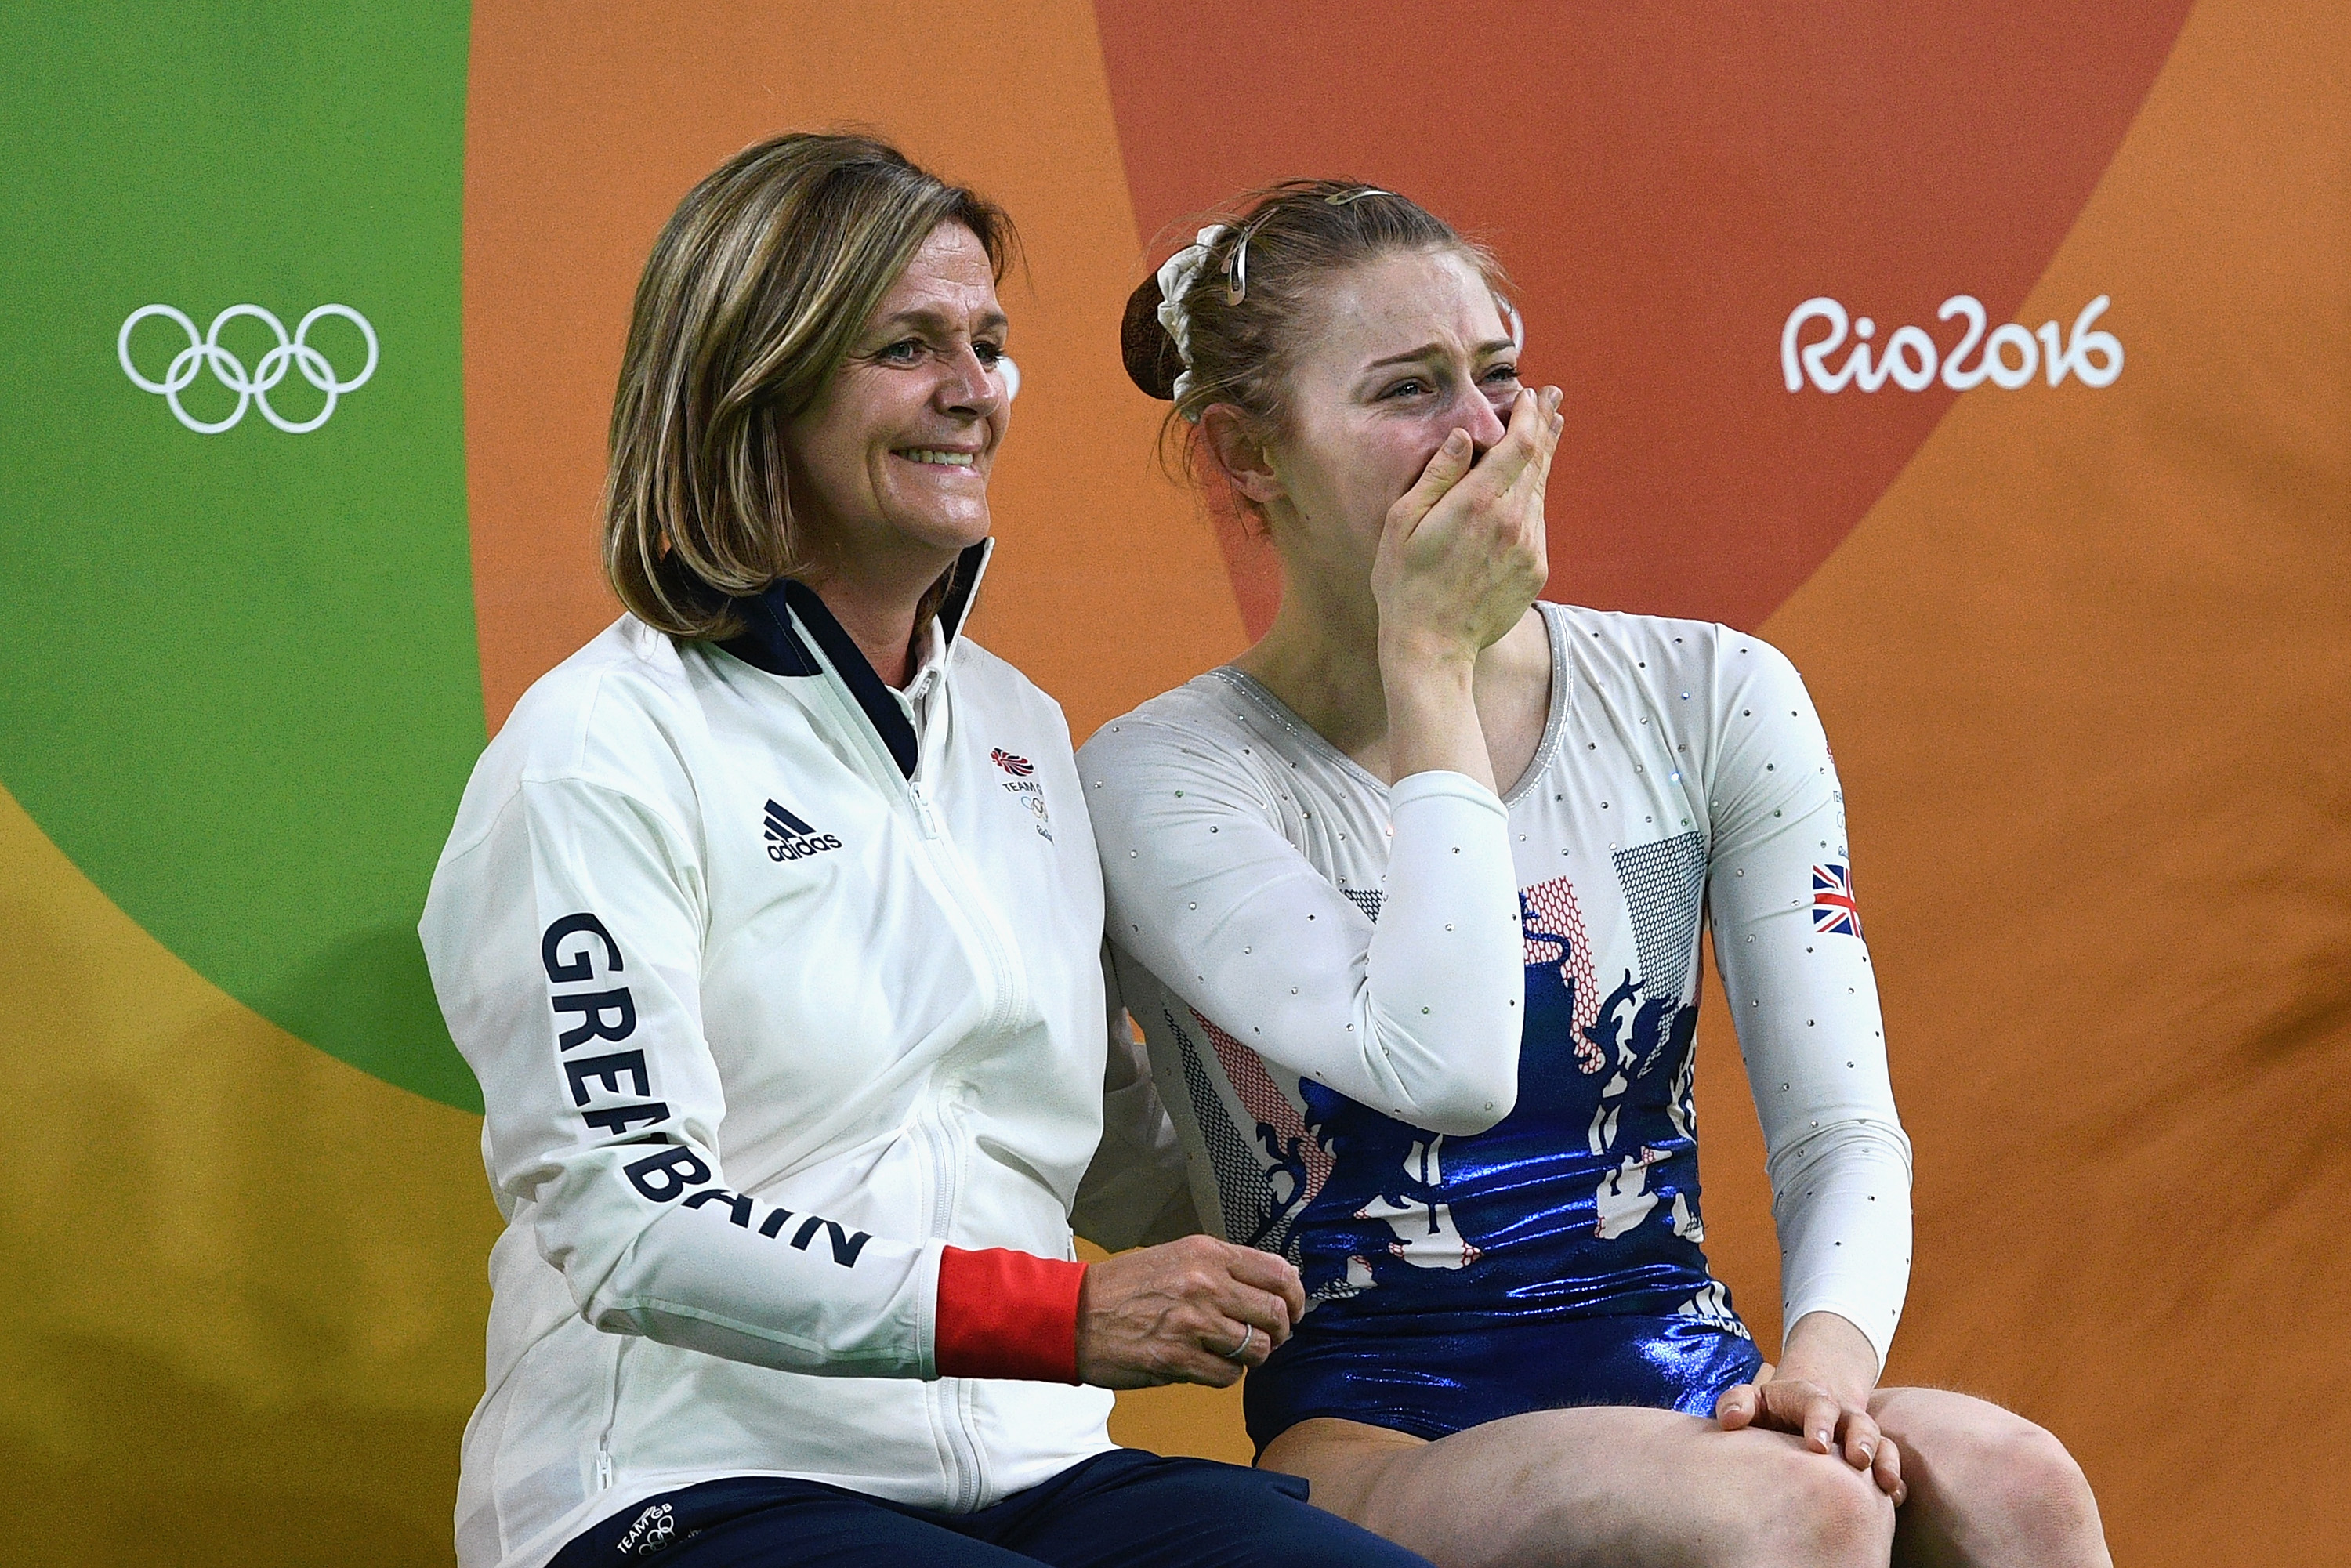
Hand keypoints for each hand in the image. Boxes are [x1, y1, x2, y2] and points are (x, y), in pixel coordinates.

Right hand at [1074, 1235, 1305, 1389]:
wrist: (1074, 1315)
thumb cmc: (1124, 1287)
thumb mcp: (1176, 1256)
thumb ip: (1221, 1268)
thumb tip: (1269, 1288)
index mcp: (1207, 1254)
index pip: (1277, 1272)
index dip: (1295, 1295)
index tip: (1294, 1309)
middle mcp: (1206, 1284)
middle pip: (1276, 1313)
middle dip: (1280, 1331)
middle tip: (1268, 1337)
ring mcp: (1193, 1323)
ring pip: (1257, 1348)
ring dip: (1251, 1356)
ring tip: (1231, 1352)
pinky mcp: (1179, 1360)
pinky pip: (1228, 1376)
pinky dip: (1225, 1375)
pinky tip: (1206, 1365)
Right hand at [1371, 384, 1560, 669]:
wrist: (1432, 647)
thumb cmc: (1405, 583)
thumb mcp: (1403, 523)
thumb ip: (1437, 476)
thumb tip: (1463, 436)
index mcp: (1479, 503)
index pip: (1519, 445)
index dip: (1529, 415)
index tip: (1531, 394)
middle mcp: (1513, 521)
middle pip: (1539, 462)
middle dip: (1545, 425)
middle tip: (1553, 396)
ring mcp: (1529, 547)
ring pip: (1541, 491)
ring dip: (1544, 458)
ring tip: (1551, 429)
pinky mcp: (1535, 569)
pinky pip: (1537, 523)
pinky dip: (1533, 498)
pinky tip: (1528, 488)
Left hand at [1715, 1314, 1905, 1501]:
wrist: (1796, 1409)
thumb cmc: (1768, 1411)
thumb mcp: (1750, 1400)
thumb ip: (1736, 1403)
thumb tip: (1730, 1420)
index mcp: (1807, 1398)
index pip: (1817, 1402)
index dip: (1819, 1421)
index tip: (1816, 1446)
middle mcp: (1839, 1415)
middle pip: (1857, 1420)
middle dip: (1860, 1438)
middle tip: (1858, 1459)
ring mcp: (1857, 1435)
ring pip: (1880, 1441)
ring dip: (1884, 1459)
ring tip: (1884, 1481)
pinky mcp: (1870, 1457)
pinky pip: (1890, 1464)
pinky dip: (1895, 1481)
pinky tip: (1893, 1498)